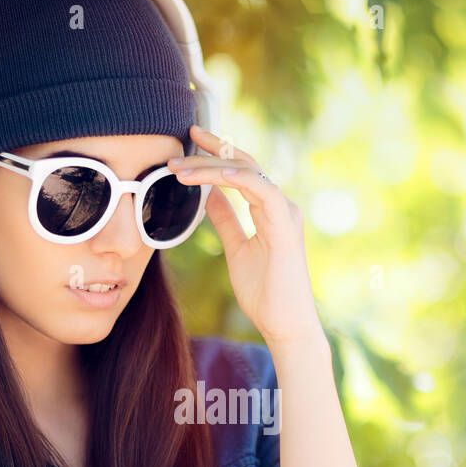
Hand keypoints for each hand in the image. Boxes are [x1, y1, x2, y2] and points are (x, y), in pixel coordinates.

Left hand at [168, 125, 323, 345]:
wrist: (285, 325)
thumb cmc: (265, 293)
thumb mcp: (236, 249)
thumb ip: (226, 220)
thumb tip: (209, 196)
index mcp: (269, 210)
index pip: (241, 170)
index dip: (216, 153)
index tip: (189, 141)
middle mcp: (280, 205)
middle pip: (244, 163)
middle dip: (211, 150)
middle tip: (180, 144)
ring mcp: (285, 213)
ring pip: (249, 172)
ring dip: (212, 167)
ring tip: (181, 167)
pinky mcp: (284, 227)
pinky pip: (262, 191)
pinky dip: (239, 178)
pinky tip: (215, 175)